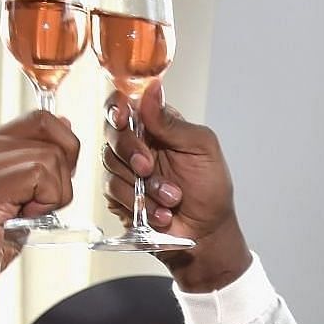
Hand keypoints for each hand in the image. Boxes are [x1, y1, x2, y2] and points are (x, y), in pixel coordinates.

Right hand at [0, 111, 81, 311]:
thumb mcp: (17, 195)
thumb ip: (37, 160)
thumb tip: (66, 125)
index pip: (42, 119)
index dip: (63, 149)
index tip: (52, 183)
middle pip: (53, 136)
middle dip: (63, 175)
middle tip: (38, 204)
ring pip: (51, 158)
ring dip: (53, 195)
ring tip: (24, 215)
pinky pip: (41, 177)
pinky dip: (46, 203)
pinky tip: (21, 219)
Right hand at [104, 84, 250, 291]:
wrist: (208, 233)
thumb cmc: (211, 189)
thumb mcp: (202, 148)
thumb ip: (173, 122)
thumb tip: (152, 89)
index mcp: (157, 126)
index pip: (126, 104)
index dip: (118, 108)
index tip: (123, 119)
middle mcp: (138, 145)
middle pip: (112, 132)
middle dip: (131, 151)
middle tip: (150, 167)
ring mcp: (127, 171)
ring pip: (111, 164)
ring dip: (144, 186)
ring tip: (172, 199)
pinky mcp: (120, 196)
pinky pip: (113, 191)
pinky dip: (139, 204)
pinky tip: (161, 213)